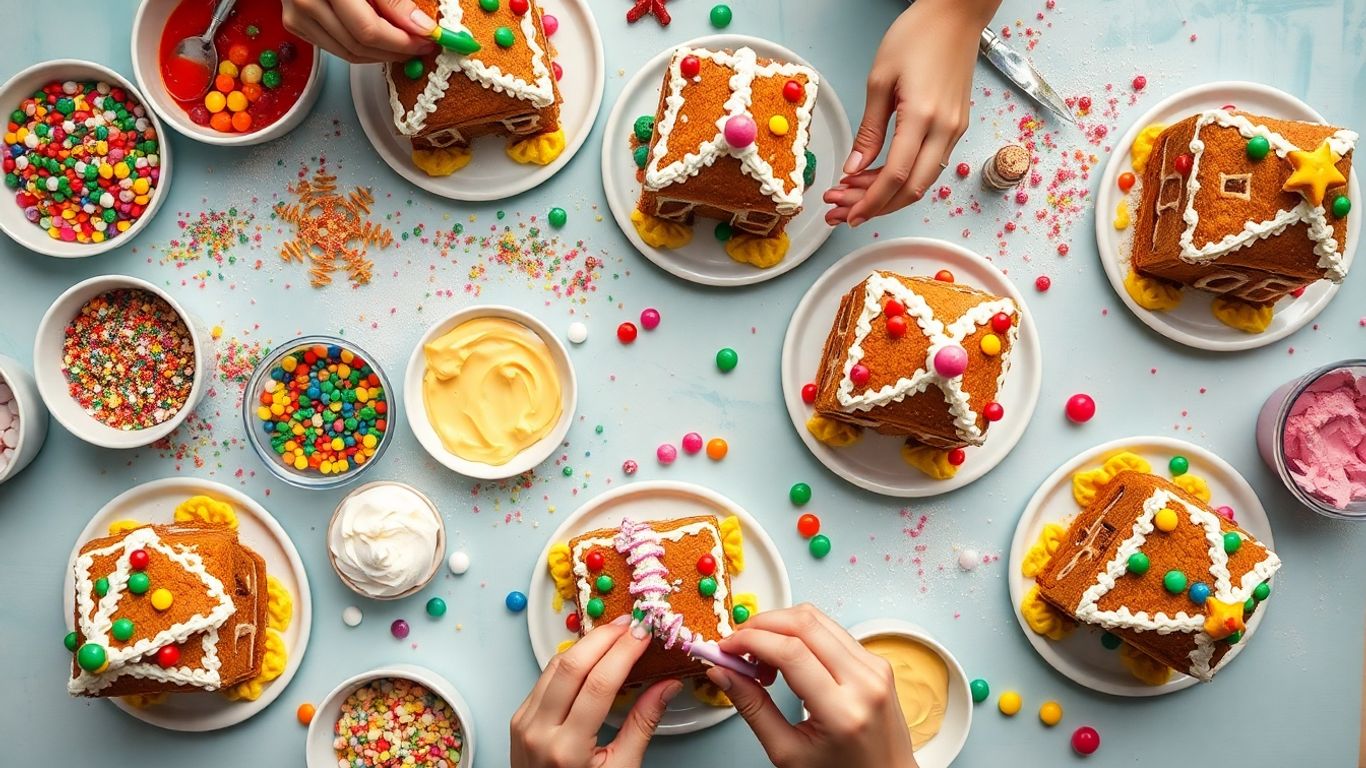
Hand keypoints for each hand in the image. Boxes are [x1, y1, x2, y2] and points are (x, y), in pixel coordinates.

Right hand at [282, 0, 438, 62]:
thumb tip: (420, 28)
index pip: (369, 30)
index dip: (402, 41)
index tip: (427, 41)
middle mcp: (306, 2)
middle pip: (358, 46)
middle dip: (395, 51)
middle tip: (419, 46)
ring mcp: (297, 16)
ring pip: (346, 53)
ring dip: (380, 54)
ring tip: (403, 43)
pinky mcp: (295, 23)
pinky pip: (334, 47)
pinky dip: (359, 47)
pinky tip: (378, 38)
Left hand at [511, 616, 682, 767]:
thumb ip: (643, 724)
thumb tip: (667, 684)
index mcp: (568, 750)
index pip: (600, 684)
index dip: (624, 651)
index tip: (644, 632)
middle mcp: (539, 732)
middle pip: (571, 665)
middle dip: (604, 637)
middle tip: (631, 624)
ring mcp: (524, 724)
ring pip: (554, 666)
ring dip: (585, 644)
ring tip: (615, 634)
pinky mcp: (519, 719)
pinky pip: (544, 678)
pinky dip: (569, 661)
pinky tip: (590, 655)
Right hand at [705, 604, 916, 767]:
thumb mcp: (788, 752)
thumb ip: (753, 708)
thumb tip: (723, 673)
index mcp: (844, 711)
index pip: (791, 653)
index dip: (751, 641)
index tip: (726, 648)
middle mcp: (865, 682)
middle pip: (804, 624)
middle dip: (761, 625)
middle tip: (738, 647)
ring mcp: (875, 667)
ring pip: (818, 618)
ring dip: (779, 626)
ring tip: (761, 658)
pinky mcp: (878, 660)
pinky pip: (832, 630)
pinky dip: (800, 634)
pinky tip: (787, 658)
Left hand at [825, 0, 1000, 226]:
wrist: (956, 14)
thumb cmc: (917, 35)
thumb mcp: (879, 80)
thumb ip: (869, 130)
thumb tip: (854, 168)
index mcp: (923, 116)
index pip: (895, 176)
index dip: (870, 201)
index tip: (849, 215)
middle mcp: (946, 129)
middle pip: (912, 189)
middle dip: (876, 207)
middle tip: (844, 212)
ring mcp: (955, 130)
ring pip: (922, 180)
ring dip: (888, 195)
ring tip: (854, 196)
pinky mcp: (957, 126)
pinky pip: (930, 164)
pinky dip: (904, 178)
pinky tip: (878, 177)